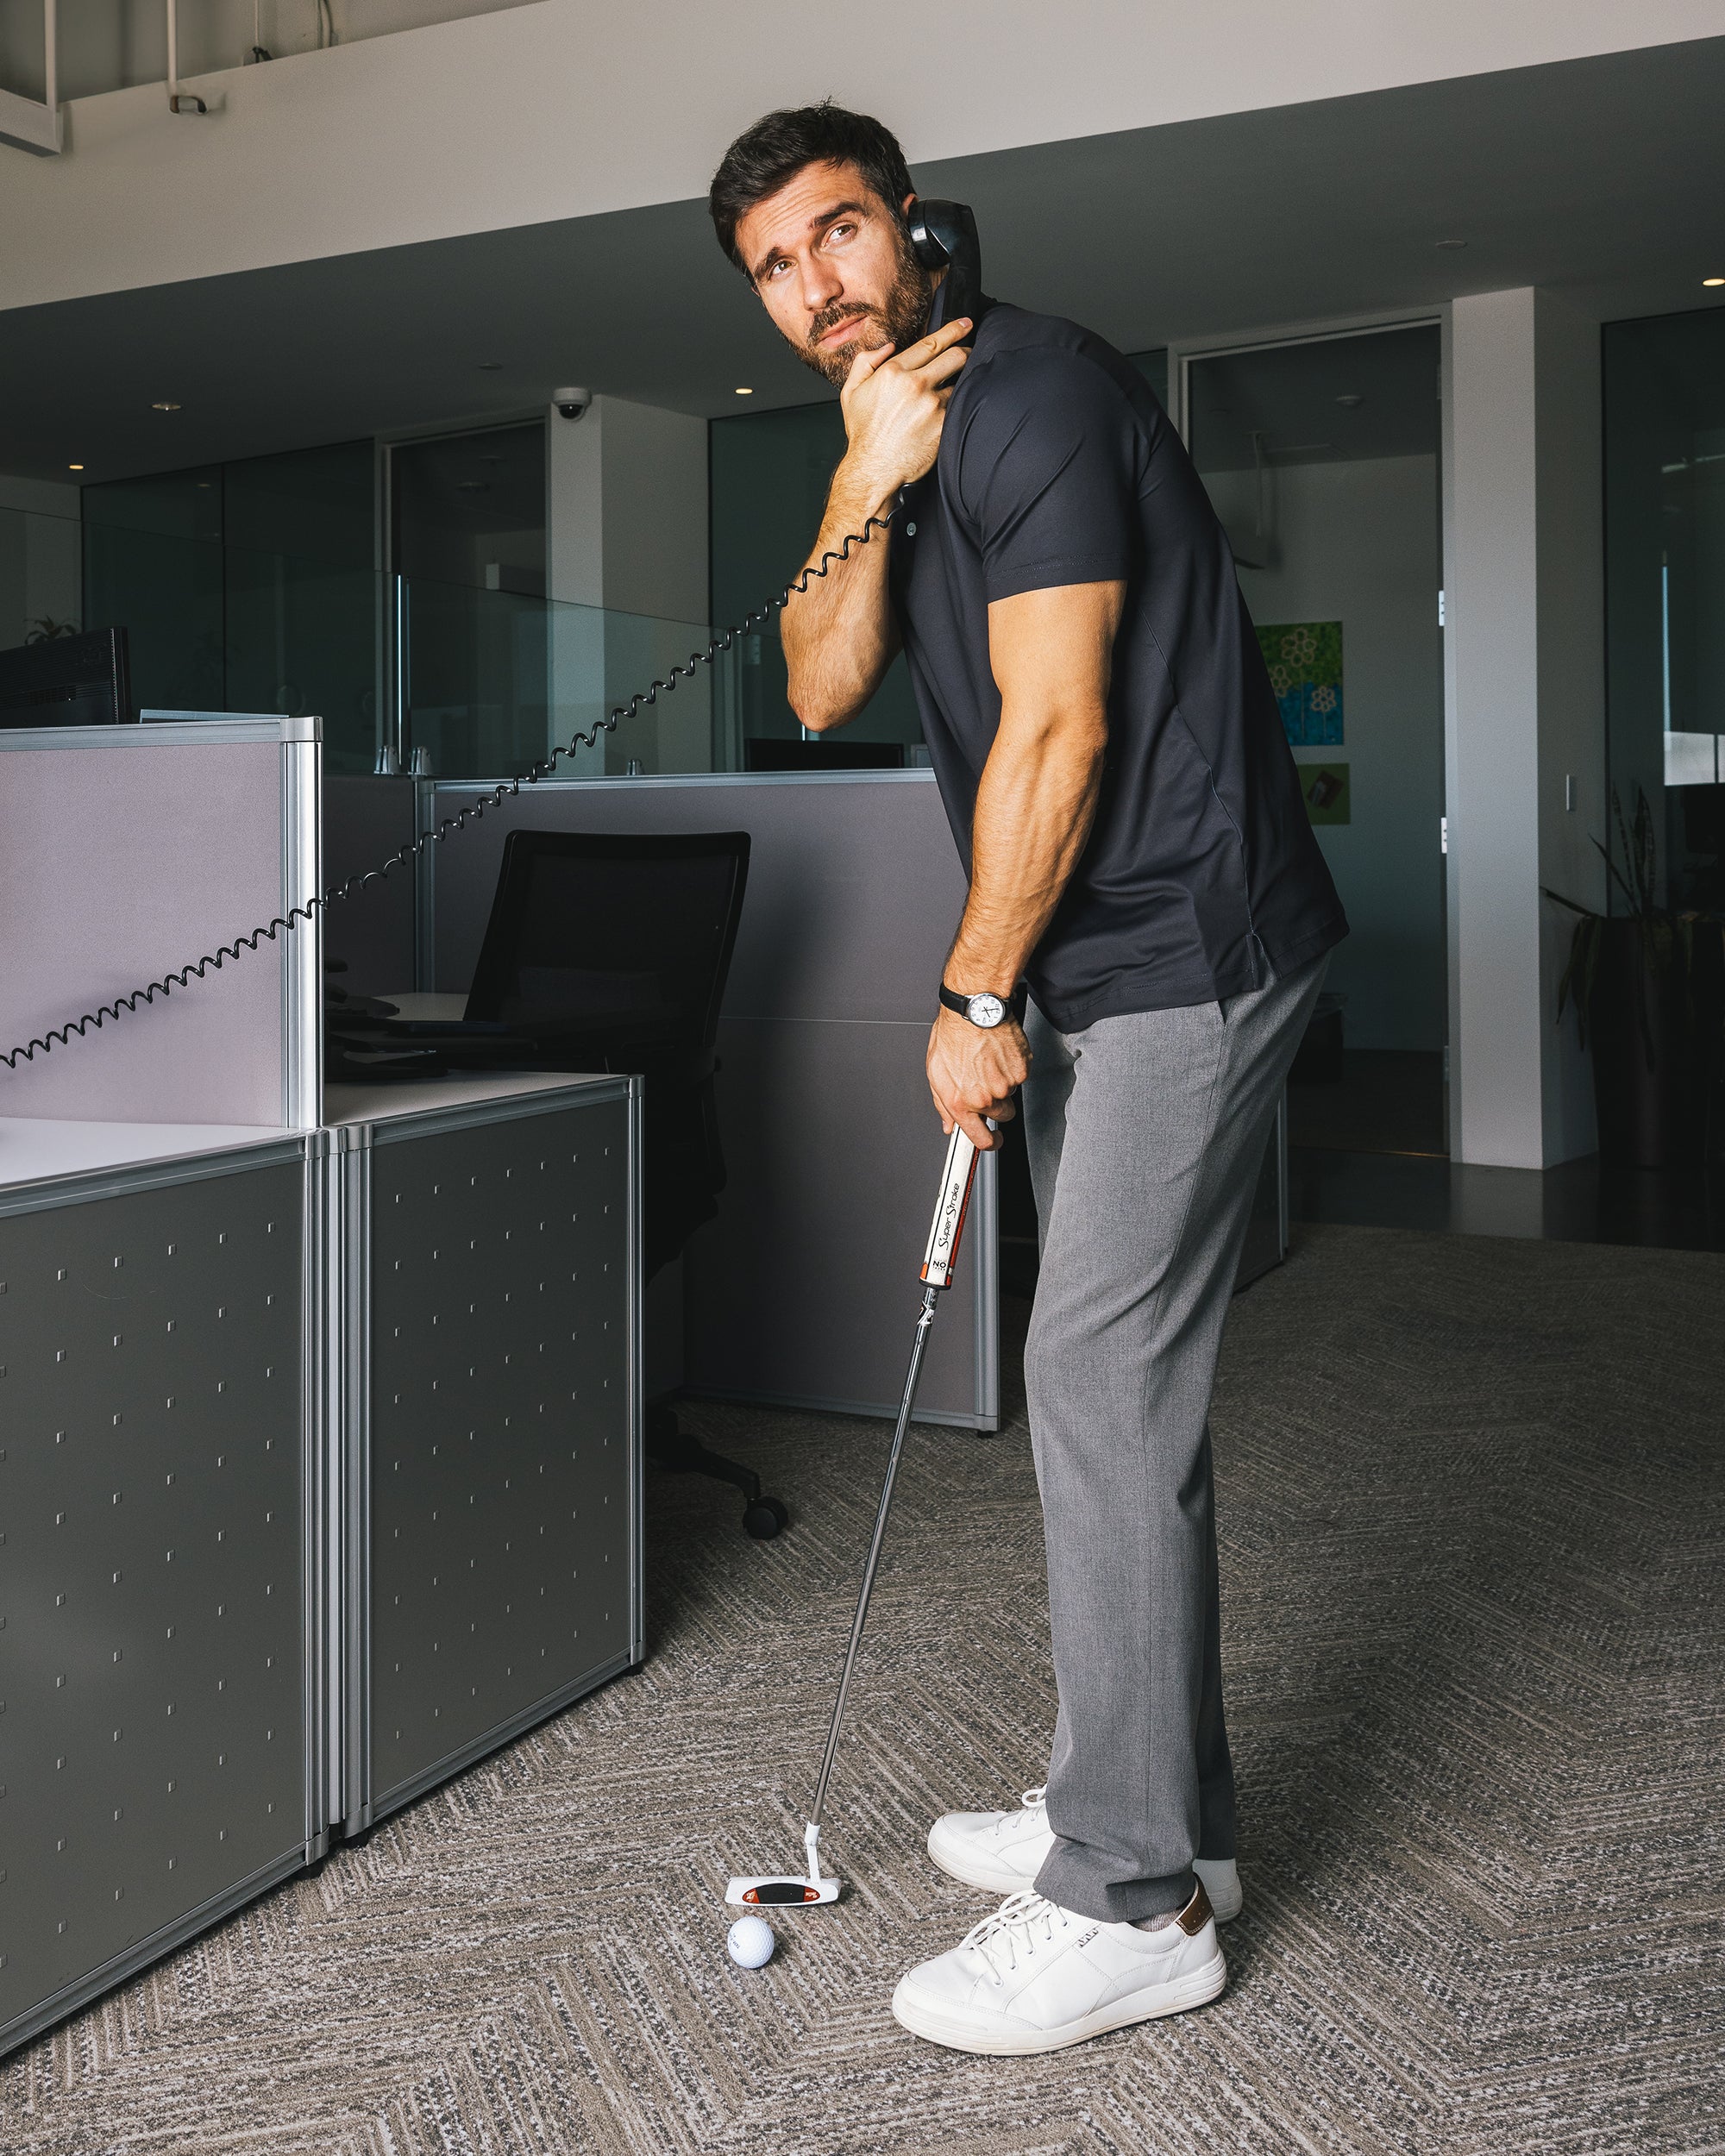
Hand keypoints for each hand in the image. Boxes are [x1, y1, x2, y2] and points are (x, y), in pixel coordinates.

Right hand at [838, 317, 970, 501]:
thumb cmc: (864, 434)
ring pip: (959, 381)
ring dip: (961, 382)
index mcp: (893, 371)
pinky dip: (959, 403)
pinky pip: (959, 405)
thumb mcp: (851, 392)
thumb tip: (888, 347)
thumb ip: (865, 362)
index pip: (931, 343)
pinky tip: (954, 407)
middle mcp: (914, 383)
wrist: (874, 469)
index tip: (964, 324)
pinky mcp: (943, 423)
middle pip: (955, 356)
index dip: (952, 330)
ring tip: (955, 387)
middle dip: (966, 350)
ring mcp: (931, 403)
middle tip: (969, 350)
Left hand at [926, 1006, 1028, 1150]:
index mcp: (962, 1101)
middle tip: (986, 1082)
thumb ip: (943, 1103)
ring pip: (1010, 1094)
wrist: (974, 1009)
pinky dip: (1012, 1067)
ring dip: (1002, 1083)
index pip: (981, 1138)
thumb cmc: (953, 1034)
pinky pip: (1020, 1077)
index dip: (989, 1143)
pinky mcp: (1022, 1070)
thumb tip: (948, 1123)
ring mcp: (1006, 1085)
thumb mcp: (936, 1071)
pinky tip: (998, 1053)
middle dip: (996, 1105)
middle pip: (1001, 1116)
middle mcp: (985, 1097)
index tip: (993, 1141)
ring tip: (988, 1060)